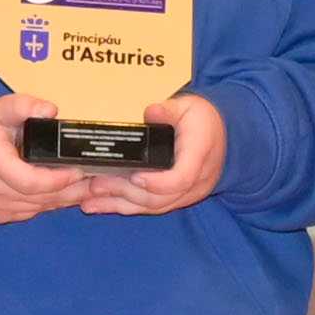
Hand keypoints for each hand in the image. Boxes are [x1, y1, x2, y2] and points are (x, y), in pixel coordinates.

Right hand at [0, 93, 92, 224]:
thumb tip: (52, 110)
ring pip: (38, 208)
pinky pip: (31, 212)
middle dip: (71, 190)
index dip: (57, 179)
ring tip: (89, 187)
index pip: (29, 181)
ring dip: (64, 199)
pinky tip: (67, 193)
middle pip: (39, 198)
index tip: (78, 170)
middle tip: (97, 180)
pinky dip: (49, 203)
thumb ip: (24, 105)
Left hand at [75, 92, 228, 219]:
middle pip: (159, 198)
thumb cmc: (204, 120)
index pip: (181, 178)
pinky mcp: (176, 198)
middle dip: (125, 193)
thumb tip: (150, 111)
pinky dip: (124, 207)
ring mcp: (186, 194)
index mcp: (199, 155)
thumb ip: (169, 109)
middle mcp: (195, 181)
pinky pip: (149, 208)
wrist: (225, 137)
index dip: (157, 182)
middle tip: (95, 185)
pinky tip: (99, 206)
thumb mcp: (189, 106)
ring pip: (152, 206)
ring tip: (88, 201)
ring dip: (119, 204)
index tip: (135, 177)